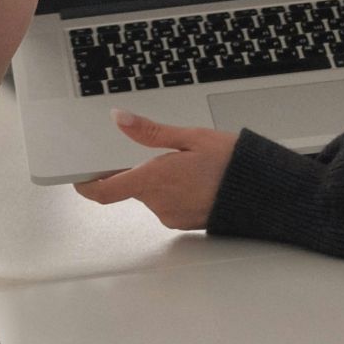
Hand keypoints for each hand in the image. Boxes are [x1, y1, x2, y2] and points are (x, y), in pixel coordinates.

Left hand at [72, 109, 235, 229]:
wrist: (264, 193)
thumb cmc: (232, 163)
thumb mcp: (190, 136)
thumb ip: (150, 132)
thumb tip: (118, 119)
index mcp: (154, 179)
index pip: (104, 191)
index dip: (85, 185)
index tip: (79, 175)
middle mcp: (158, 203)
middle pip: (130, 187)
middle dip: (138, 169)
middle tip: (162, 151)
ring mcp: (171, 216)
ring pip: (151, 195)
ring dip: (159, 180)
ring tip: (187, 163)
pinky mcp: (184, 223)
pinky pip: (168, 205)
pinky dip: (174, 191)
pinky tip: (195, 179)